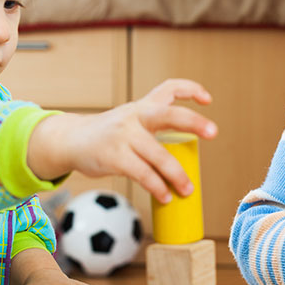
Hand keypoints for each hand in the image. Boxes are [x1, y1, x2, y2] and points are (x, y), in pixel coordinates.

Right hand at [27, 79, 216, 203]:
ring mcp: (124, 135)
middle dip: (194, 121)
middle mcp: (135, 116)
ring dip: (176, 174)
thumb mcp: (129, 120)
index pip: (169, 88)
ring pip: (158, 154)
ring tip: (187, 189)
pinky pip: (142, 173)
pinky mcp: (114, 156)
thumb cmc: (107, 135)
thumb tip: (184, 155)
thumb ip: (152, 127)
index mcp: (142, 107)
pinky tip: (164, 195)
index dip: (190, 89)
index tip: (208, 100)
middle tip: (213, 132)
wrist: (70, 140)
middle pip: (169, 114)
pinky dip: (157, 186)